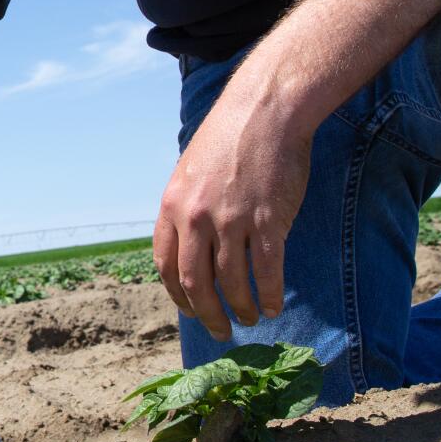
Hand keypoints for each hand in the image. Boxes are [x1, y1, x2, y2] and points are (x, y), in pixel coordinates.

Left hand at [152, 89, 310, 341]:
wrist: (265, 111)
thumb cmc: (229, 138)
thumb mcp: (190, 171)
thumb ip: (186, 209)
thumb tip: (190, 246)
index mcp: (173, 206)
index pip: (166, 265)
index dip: (178, 295)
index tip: (191, 310)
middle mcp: (196, 217)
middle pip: (196, 282)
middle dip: (207, 313)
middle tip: (220, 330)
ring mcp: (231, 220)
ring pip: (231, 282)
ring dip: (241, 308)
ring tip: (250, 318)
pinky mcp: (267, 220)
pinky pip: (267, 271)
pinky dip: (270, 294)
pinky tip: (273, 306)